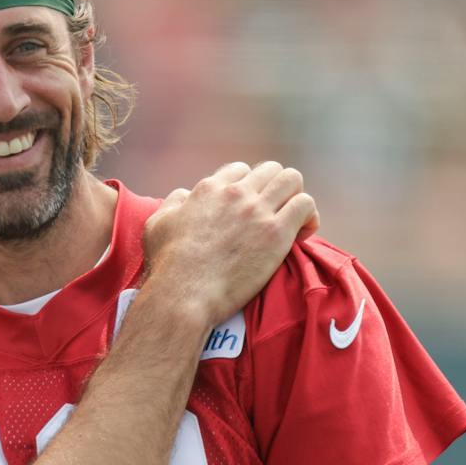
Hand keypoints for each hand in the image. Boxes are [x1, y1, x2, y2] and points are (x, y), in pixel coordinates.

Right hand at [143, 161, 318, 325]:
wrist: (184, 294)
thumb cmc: (167, 266)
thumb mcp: (157, 224)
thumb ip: (173, 202)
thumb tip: (185, 196)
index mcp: (209, 189)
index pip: (240, 171)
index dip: (248, 188)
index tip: (250, 208)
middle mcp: (235, 193)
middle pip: (270, 170)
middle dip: (275, 189)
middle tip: (274, 214)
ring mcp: (257, 211)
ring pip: (292, 180)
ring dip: (294, 196)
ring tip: (292, 221)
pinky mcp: (276, 233)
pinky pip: (305, 205)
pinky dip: (308, 217)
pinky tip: (301, 234)